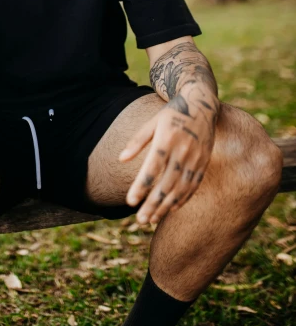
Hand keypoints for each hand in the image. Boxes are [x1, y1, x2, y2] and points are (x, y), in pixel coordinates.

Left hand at [119, 99, 214, 224]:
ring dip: (166, 206)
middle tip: (140, 220)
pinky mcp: (204, 162)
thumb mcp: (152, 123)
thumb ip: (137, 141)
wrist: (201, 105)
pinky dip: (183, 199)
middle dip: (153, 204)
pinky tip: (172, 209)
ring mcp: (195, 158)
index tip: (130, 202)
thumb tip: (121, 159)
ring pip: (180, 188)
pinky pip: (193, 185)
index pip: (152, 168)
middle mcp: (182, 150)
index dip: (141, 186)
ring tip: (152, 219)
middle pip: (166, 183)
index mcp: (166, 139)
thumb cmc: (171, 114)